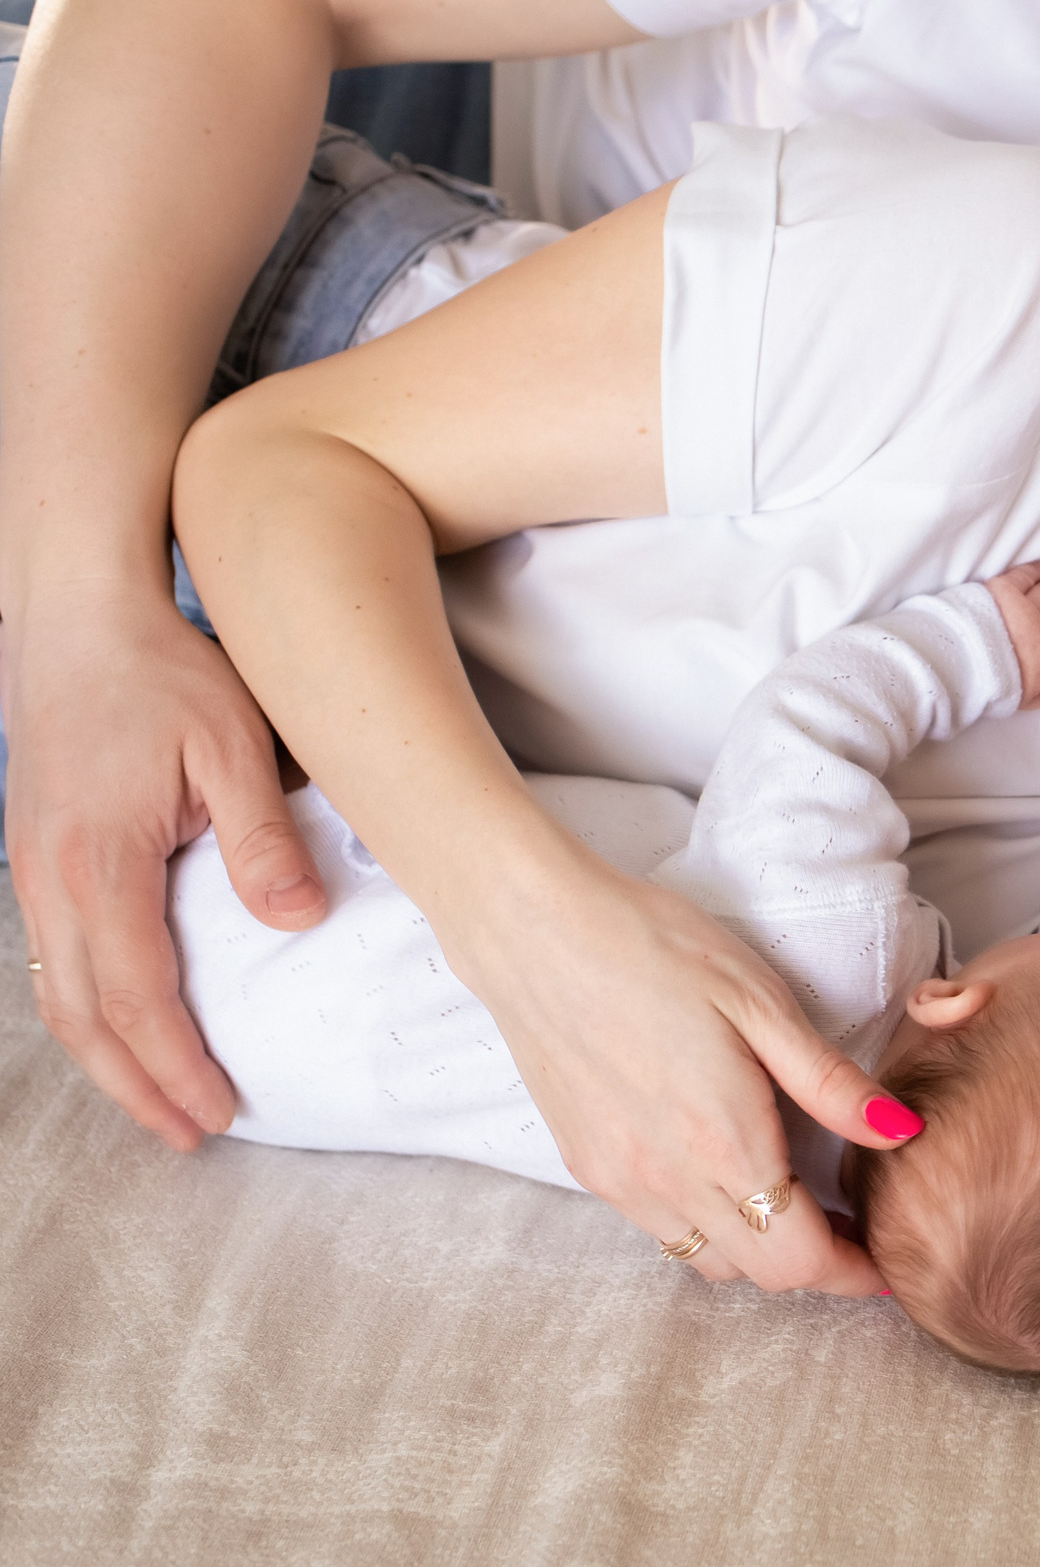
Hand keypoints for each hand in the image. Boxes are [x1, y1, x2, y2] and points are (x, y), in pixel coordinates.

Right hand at [3, 592, 326, 1149]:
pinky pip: (53, 957)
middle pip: (85, 1018)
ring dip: (108, 1059)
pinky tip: (125, 1026)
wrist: (80, 614)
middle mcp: (50, 878)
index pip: (138, 996)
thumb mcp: (235, 746)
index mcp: (99, 862)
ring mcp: (31, 869)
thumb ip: (263, 838)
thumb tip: (299, 921)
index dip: (177, 1065)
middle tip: (194, 1135)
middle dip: (138, 1086)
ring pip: (59, 995)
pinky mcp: (36, 855)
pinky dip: (88, 1009)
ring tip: (160, 1103)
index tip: (221, 1111)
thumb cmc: (164, 672)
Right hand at [445, 849, 924, 1297]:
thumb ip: (830, 1083)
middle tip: (851, 1228)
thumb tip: (901, 1133)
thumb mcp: (762, 1003)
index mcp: (722, 1144)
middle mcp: (667, 1182)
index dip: (850, 1271)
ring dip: (758, 1248)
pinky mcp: (585, 1167)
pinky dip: (705, 1225)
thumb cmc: (659, 949)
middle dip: (815, 1266)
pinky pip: (660, 1229)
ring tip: (793, 1199)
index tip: (883, 1257)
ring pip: (706, 1260)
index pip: (800, 1260)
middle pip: (759, 1274)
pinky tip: (723, 1173)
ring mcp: (619, 1181)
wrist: (536, 932)